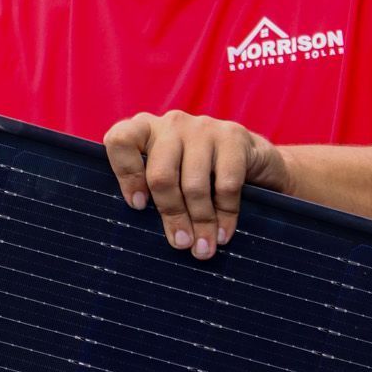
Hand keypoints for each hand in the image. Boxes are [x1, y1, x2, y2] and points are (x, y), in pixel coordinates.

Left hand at [103, 109, 289, 258]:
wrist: (250, 157)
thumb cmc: (196, 174)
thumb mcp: (169, 176)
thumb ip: (153, 193)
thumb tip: (151, 239)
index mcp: (144, 130)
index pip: (120, 140)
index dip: (126, 175)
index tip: (139, 206)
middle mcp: (171, 124)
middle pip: (161, 174)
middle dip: (172, 215)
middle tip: (181, 243)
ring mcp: (202, 127)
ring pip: (194, 184)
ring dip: (200, 222)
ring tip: (203, 248)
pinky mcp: (233, 136)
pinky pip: (226, 185)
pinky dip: (225, 215)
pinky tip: (223, 234)